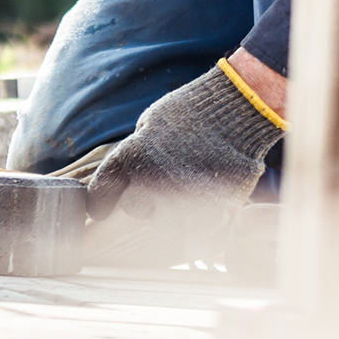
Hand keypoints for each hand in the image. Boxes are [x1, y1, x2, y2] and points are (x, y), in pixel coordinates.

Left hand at [85, 62, 281, 222]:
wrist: (239, 108)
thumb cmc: (194, 109)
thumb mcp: (150, 122)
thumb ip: (134, 152)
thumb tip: (127, 173)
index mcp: (130, 156)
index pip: (100, 193)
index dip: (100, 200)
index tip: (102, 205)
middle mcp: (150, 181)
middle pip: (134, 209)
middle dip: (143, 200)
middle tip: (162, 185)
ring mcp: (180, 198)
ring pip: (164, 225)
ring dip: (171, 214)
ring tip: (187, 193)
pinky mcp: (209, 209)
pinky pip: (195, 230)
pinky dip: (198, 221)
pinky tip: (205, 203)